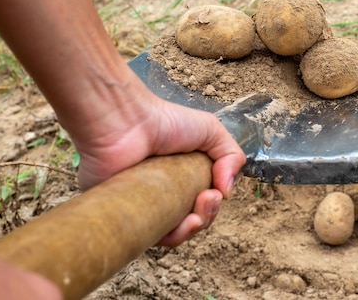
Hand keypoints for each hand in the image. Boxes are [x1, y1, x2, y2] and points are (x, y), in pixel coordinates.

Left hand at [66, 81, 244, 246]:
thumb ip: (232, 156)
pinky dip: (168, 237)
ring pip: (172, 234)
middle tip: (207, 199)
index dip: (213, 205)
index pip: (203, 203)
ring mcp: (145, 204)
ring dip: (191, 230)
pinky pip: (148, 236)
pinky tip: (179, 224)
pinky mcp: (125, 213)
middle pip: (192, 221)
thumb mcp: (211, 130)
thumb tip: (226, 192)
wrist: (127, 122)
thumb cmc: (164, 121)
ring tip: (194, 216)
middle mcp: (165, 192)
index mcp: (184, 176)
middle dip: (207, 216)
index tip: (215, 192)